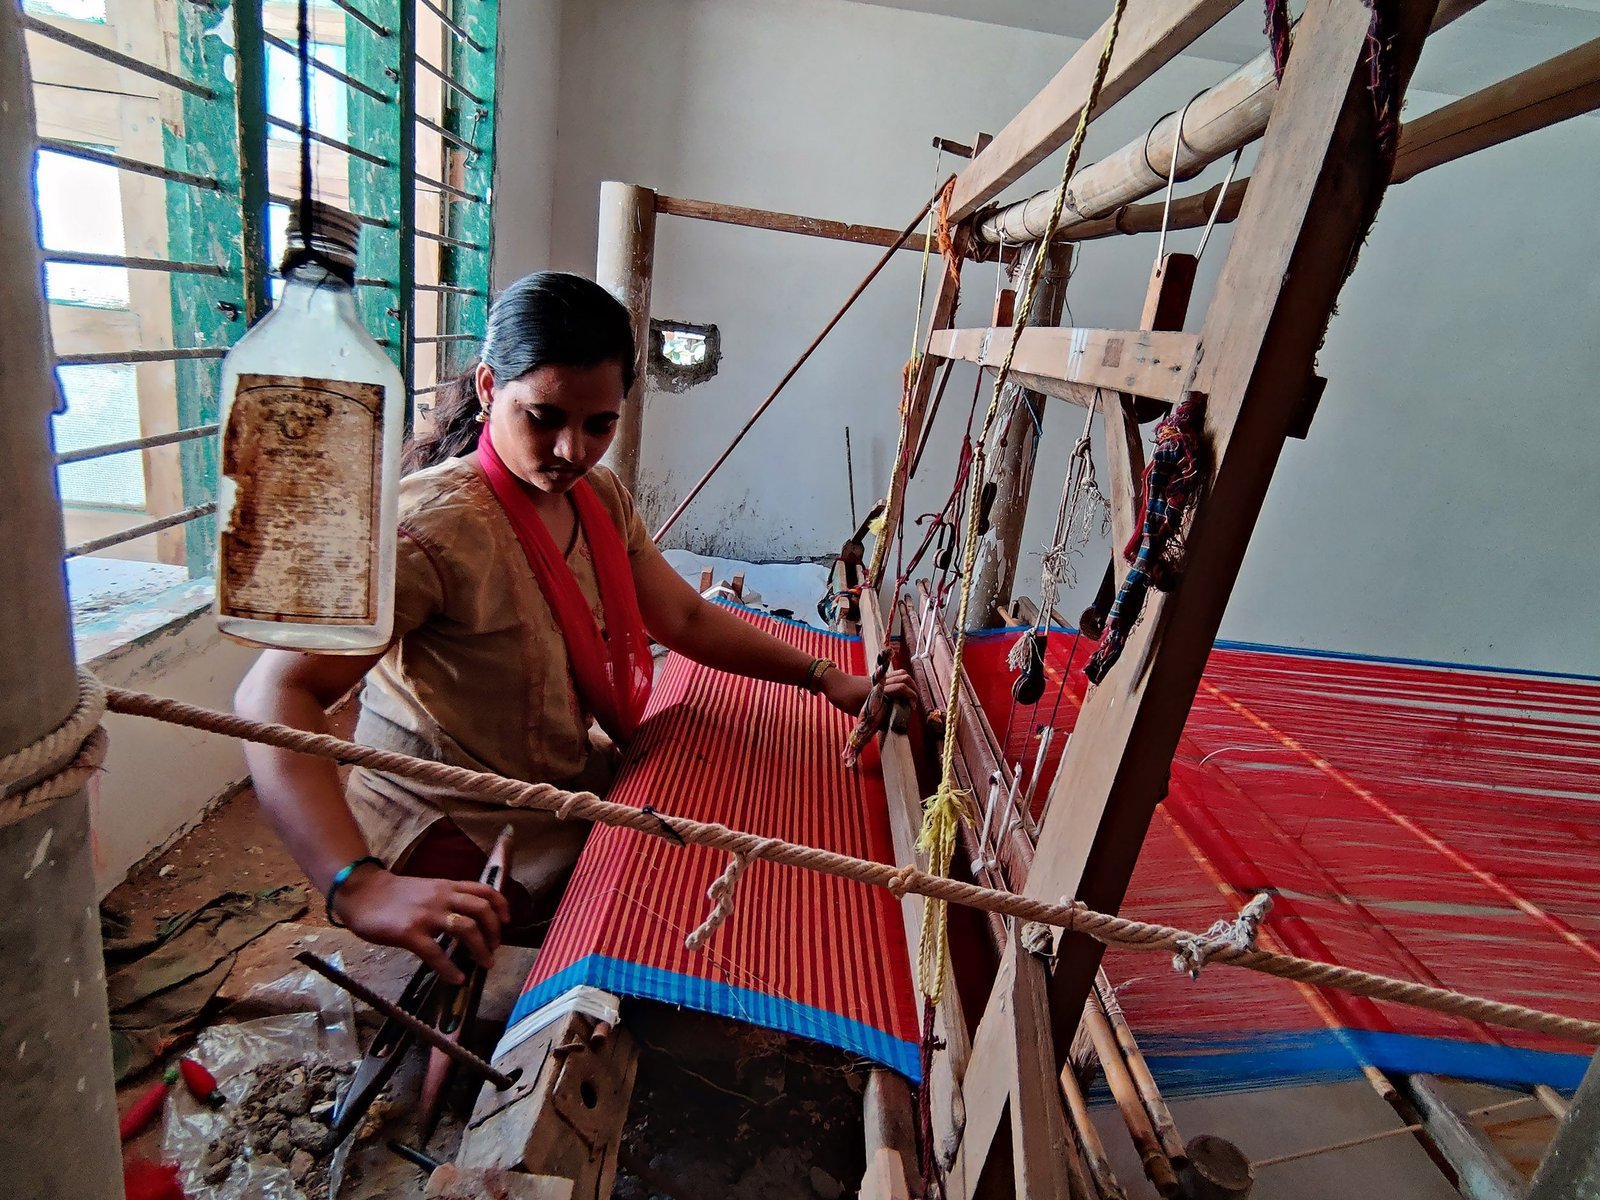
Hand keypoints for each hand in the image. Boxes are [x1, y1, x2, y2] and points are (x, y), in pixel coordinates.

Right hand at [332, 867, 510, 983]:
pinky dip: (450, 969)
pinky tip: (456, 979)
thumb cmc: (393, 895)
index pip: (484, 891)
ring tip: (484, 963)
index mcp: (447, 887)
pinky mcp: (409, 933)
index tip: (507, 922)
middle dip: (494, 932)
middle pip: (481, 910)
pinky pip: (436, 953)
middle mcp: (441, 898)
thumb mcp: (427, 888)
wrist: (361, 892)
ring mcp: (426, 915)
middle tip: (494, 948)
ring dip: (480, 949)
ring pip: (466, 929)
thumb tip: (467, 921)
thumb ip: (447, 900)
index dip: (501, 906)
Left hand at [820, 665, 914, 716]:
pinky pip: (893, 676)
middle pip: (905, 678)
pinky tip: (898, 693)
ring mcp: (879, 678)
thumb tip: (886, 728)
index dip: (911, 698)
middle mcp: (882, 682)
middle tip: (912, 703)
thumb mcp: (859, 713)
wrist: (833, 683)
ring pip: (901, 674)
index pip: (902, 688)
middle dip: (913, 690)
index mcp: (879, 690)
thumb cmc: (843, 698)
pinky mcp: (876, 678)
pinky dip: (900, 682)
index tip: (912, 708)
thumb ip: (874, 719)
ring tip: (908, 697)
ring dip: (908, 684)